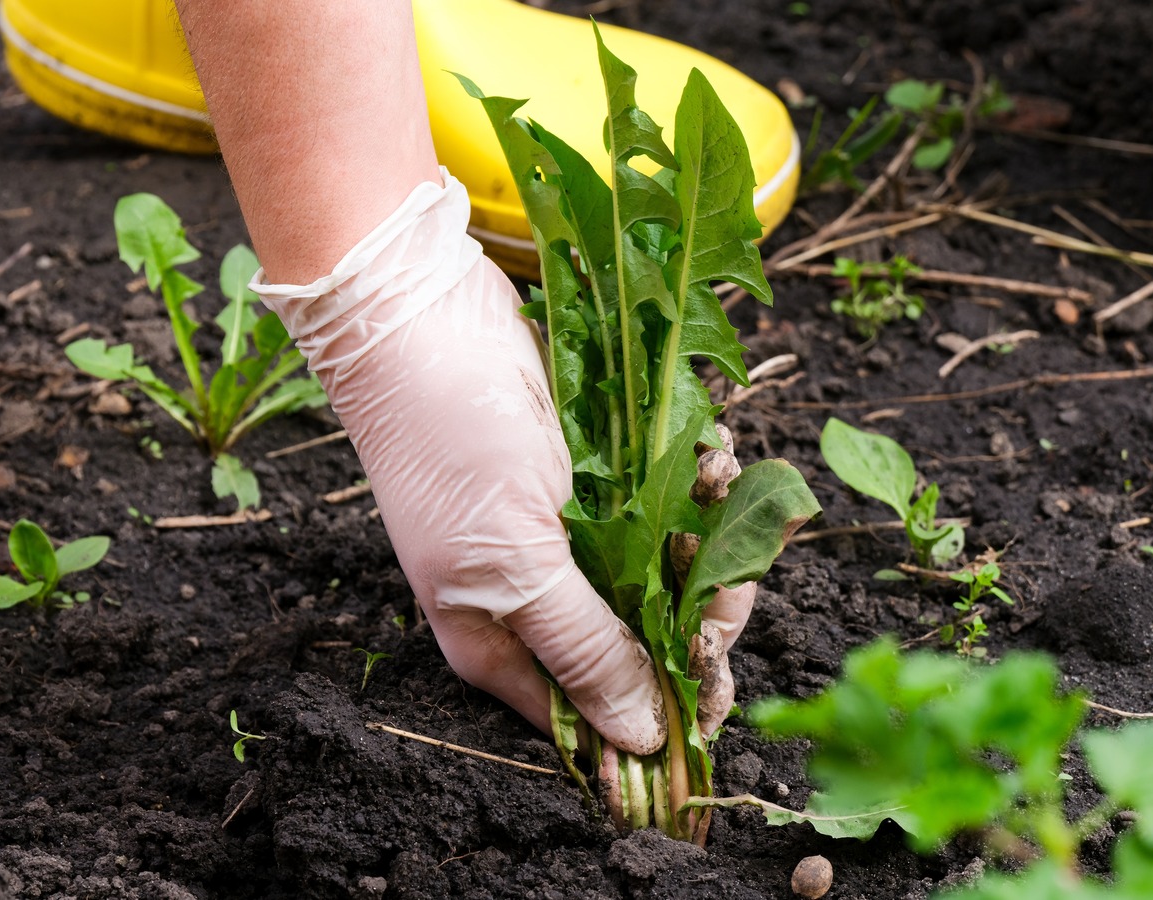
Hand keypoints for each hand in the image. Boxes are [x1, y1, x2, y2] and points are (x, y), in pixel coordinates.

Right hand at [253, 172, 673, 754]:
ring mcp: (572, 534)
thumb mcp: (516, 564)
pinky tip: (708, 449)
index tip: (719, 687)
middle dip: (699, 611)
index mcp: (505, 642)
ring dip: (709, 532)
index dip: (664, 707)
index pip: (600, 711)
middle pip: (647, 642)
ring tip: (715, 477)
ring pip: (669, 569)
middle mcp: (540, 597)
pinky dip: (697, 477)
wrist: (421, 316)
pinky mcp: (598, 475)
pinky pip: (668, 500)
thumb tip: (642, 740)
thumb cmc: (452, 446)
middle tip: (730, 572)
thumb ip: (584, 650)